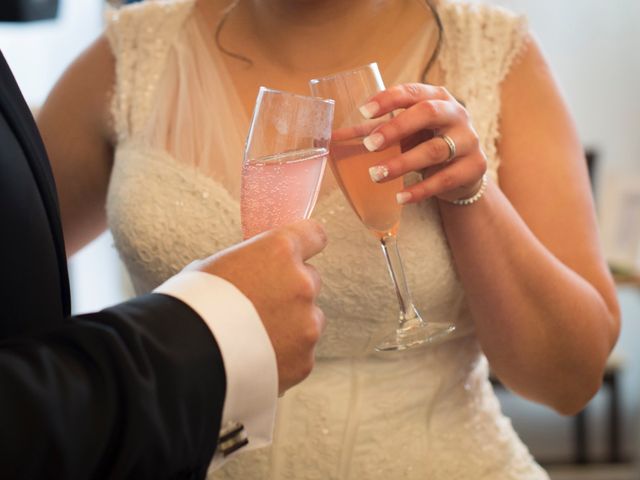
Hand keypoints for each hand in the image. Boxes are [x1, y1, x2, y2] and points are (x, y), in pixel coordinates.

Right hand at [191, 219, 327, 393]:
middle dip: (291, 291)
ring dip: (291, 325)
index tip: (298, 254)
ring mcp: (307, 324)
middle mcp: (302, 284)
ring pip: (309, 319)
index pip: (314, 235)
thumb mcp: (216, 265)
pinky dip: (285, 356)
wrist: (182, 356)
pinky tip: (255, 359)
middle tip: (260, 305)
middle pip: (309, 280)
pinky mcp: (304, 360)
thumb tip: (253, 270)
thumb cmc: (191, 305)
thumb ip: (248, 264)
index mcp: (280, 252)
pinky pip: (301, 353)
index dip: (306, 244)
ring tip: (254, 339)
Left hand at [360, 83, 486, 203]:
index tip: (363, 111)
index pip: (411, 92)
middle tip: (370, 145)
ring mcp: (468, 140)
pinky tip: (399, 198)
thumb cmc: (427, 143)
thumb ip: (373, 132)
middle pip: (427, 113)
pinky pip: (445, 179)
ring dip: (402, 163)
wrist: (464, 172)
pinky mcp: (475, 166)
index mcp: (436, 97)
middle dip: (396, 128)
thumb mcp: (404, 134)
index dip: (388, 99)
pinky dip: (420, 190)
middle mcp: (456, 114)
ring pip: (435, 149)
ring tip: (376, 175)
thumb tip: (334, 138)